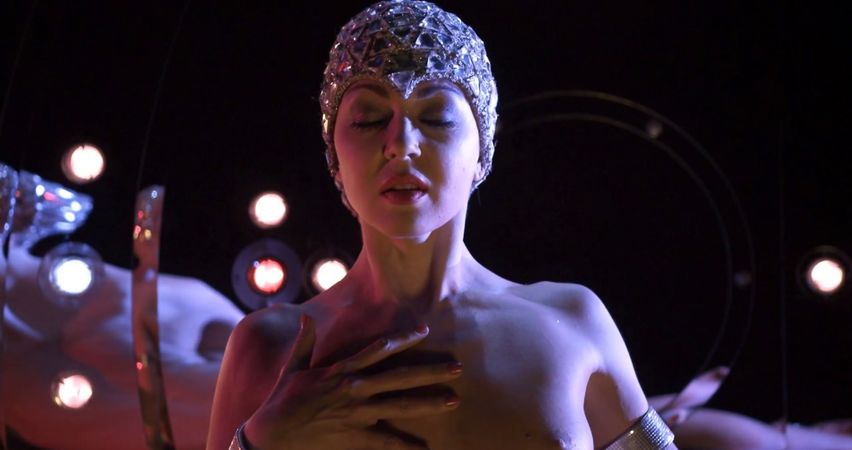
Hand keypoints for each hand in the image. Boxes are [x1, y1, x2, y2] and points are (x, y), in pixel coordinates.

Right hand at [244, 314, 461, 449]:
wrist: (272, 436)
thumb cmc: (282, 401)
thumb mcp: (293, 368)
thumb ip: (304, 342)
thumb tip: (305, 318)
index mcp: (341, 370)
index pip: (379, 349)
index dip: (403, 339)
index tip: (424, 331)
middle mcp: (354, 388)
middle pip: (400, 377)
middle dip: (430, 371)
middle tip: (457, 368)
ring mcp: (357, 414)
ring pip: (400, 405)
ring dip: (429, 402)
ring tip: (453, 399)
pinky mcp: (355, 437)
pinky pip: (387, 442)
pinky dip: (407, 445)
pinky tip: (425, 448)